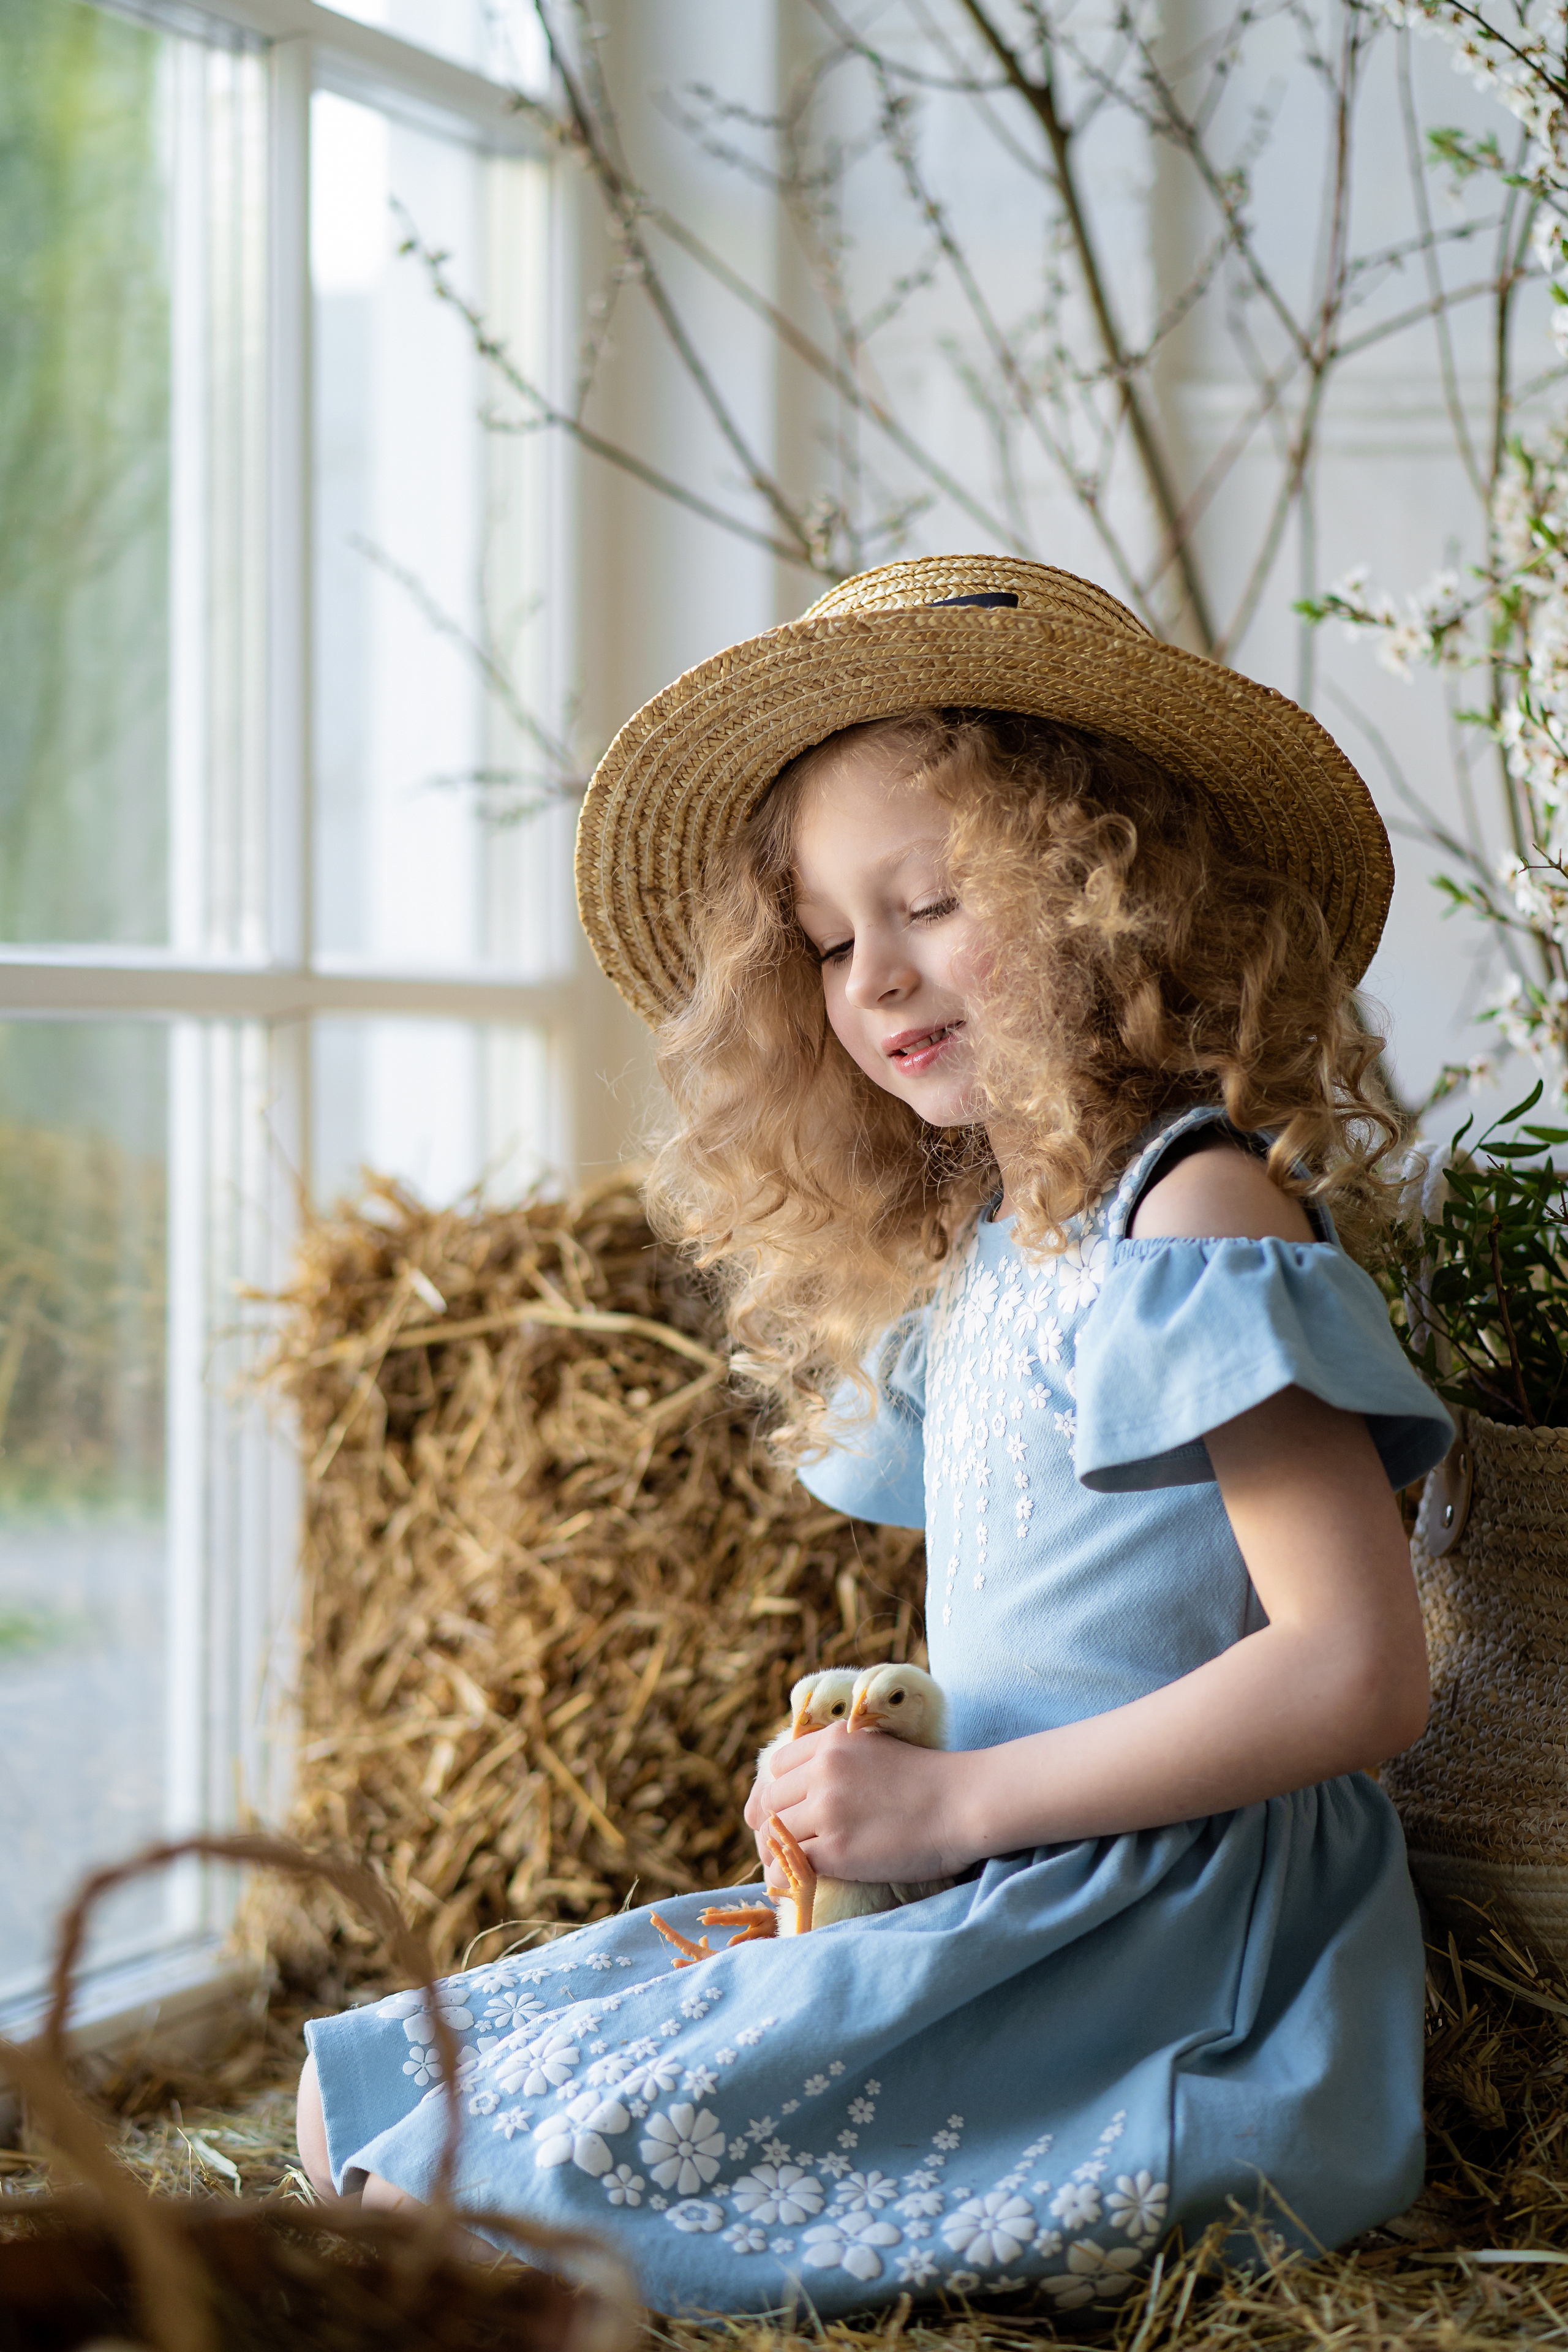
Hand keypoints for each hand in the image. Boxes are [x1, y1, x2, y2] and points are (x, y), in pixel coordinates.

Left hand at [743, 1721, 963, 1883]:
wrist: (963, 1804)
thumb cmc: (929, 1780)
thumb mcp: (875, 1750)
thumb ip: (839, 1759)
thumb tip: (803, 1788)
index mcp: (832, 1741)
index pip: (775, 1766)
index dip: (776, 1791)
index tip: (784, 1811)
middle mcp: (823, 1769)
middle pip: (769, 1800)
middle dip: (772, 1823)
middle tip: (783, 1844)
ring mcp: (828, 1809)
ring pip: (775, 1833)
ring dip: (778, 1851)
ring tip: (788, 1865)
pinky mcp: (836, 1849)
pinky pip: (790, 1864)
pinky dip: (787, 1875)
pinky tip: (795, 1882)